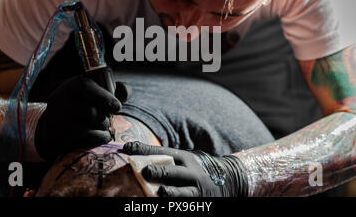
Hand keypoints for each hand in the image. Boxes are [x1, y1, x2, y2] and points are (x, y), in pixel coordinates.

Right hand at [34, 72, 129, 161]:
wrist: (57, 124)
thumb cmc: (84, 106)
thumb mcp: (96, 93)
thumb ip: (114, 90)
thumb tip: (126, 93)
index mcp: (72, 85)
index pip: (86, 86)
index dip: (105, 97)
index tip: (117, 107)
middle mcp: (60, 99)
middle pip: (89, 111)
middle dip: (105, 118)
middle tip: (109, 120)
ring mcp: (56, 118)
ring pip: (86, 127)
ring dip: (102, 129)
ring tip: (105, 128)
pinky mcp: (57, 134)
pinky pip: (82, 138)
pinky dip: (97, 138)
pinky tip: (102, 136)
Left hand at [122, 141, 247, 196]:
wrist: (229, 179)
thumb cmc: (195, 169)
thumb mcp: (184, 160)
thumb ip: (165, 160)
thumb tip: (133, 154)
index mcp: (184, 158)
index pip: (162, 151)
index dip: (144, 150)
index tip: (127, 148)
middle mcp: (191, 172)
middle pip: (173, 172)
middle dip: (159, 172)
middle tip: (146, 171)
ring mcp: (196, 189)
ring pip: (183, 192)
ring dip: (171, 193)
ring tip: (161, 192)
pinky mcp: (200, 202)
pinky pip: (187, 206)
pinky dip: (177, 206)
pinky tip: (166, 205)